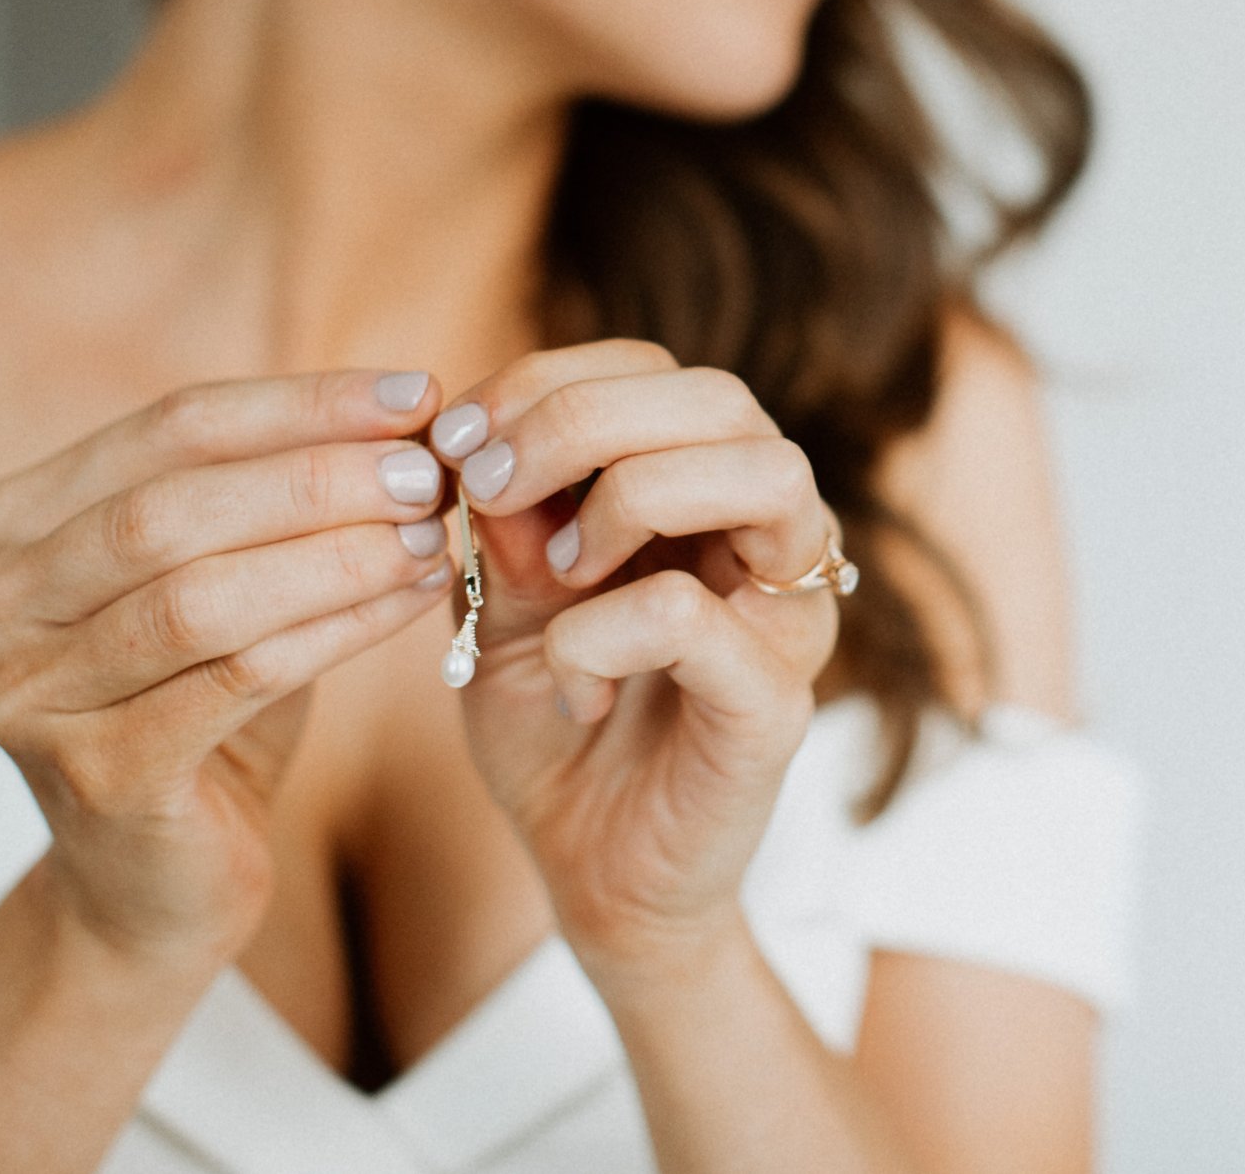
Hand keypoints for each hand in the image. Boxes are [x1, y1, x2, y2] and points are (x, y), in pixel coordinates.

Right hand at [0, 370, 459, 966]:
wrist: (153, 889)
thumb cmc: (201, 707)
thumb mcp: (220, 579)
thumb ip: (272, 497)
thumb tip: (409, 412)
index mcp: (12, 526)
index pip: (171, 429)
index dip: (301, 405)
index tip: (415, 392)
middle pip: (175, 507)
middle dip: (320, 477)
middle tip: (433, 470)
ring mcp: (28, 697)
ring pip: (203, 596)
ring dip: (337, 553)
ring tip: (434, 535)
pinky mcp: (95, 776)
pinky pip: (238, 677)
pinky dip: (338, 629)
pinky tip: (413, 603)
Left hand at [422, 340, 840, 979]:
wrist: (594, 874)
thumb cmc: (557, 725)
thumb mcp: (500, 605)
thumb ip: (501, 527)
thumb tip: (482, 454)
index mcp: (705, 490)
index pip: (657, 371)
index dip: (550, 378)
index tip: (455, 438)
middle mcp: (769, 536)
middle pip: (721, 398)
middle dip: (582, 417)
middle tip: (487, 485)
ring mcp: (790, 615)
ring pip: (764, 473)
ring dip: (629, 495)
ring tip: (552, 572)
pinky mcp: (777, 703)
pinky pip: (700, 617)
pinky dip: (602, 633)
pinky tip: (568, 683)